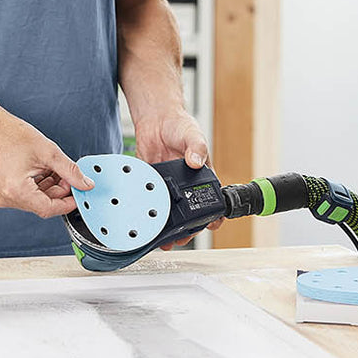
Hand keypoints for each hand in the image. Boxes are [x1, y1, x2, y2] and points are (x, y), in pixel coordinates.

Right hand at [0, 104, 94, 218]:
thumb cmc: (10, 134)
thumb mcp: (48, 151)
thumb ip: (70, 171)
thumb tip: (85, 184)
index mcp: (15, 190)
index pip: (48, 209)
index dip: (67, 203)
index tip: (79, 196)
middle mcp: (5, 198)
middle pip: (41, 205)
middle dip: (58, 192)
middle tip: (68, 176)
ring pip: (33, 200)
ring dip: (48, 188)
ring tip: (53, 169)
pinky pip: (23, 196)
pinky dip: (36, 186)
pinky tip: (41, 171)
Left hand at [134, 109, 222, 249]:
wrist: (156, 118)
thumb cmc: (180, 126)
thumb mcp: (193, 134)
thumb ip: (196, 147)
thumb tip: (196, 160)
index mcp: (202, 176)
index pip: (211, 200)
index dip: (213, 215)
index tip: (211, 224)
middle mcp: (185, 185)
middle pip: (189, 212)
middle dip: (187, 229)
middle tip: (181, 237)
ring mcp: (168, 186)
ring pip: (169, 212)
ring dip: (166, 226)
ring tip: (162, 238)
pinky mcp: (151, 183)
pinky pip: (149, 200)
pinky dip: (147, 211)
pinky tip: (144, 220)